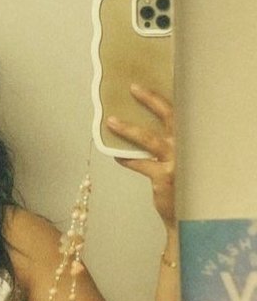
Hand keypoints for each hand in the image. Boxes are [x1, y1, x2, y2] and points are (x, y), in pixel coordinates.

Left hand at [108, 85, 175, 230]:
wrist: (186, 215)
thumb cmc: (180, 183)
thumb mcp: (177, 159)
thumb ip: (165, 143)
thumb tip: (138, 126)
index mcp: (189, 138)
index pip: (177, 111)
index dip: (160, 97)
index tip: (142, 85)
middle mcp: (186, 145)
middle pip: (168, 116)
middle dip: (150, 100)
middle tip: (133, 88)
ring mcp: (176, 160)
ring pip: (149, 138)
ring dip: (128, 129)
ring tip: (111, 122)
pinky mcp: (164, 176)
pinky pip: (140, 163)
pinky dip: (127, 159)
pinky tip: (116, 156)